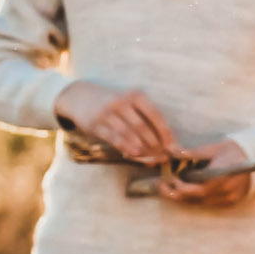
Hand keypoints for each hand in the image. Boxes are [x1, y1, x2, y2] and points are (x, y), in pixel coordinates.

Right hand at [54, 80, 179, 163]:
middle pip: (143, 128)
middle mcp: (121, 102)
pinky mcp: (95, 125)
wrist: (79, 96)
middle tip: (164, 157)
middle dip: (156, 145)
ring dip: (143, 150)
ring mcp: (106, 114)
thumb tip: (167, 142)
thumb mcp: (130, 100)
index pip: (155, 116)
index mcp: (134, 95)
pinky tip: (135, 155)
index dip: (166, 134)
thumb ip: (146, 117)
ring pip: (129, 136)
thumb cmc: (113, 102)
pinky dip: (127, 149)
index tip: (174, 147)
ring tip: (152, 158)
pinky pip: (115, 140)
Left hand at [159, 140, 254, 206]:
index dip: (178, 187)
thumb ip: (191, 153)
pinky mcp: (230, 202)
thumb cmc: (233, 151)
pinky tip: (187, 190)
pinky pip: (208, 203)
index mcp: (221, 177)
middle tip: (161, 185)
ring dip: (184, 197)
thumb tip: (170, 150)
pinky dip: (195, 198)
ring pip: (200, 203)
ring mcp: (229, 198)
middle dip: (176, 194)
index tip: (167, 178)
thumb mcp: (212, 149)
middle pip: (195, 199)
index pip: (195, 190)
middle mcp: (226, 191)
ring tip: (170, 188)